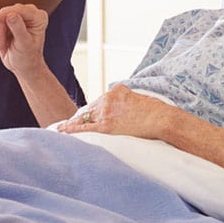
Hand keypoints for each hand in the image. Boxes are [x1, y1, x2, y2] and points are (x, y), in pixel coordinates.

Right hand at [0, 4, 47, 77]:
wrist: (22, 66)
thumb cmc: (27, 57)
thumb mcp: (24, 45)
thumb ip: (18, 29)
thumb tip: (11, 15)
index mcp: (38, 17)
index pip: (19, 10)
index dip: (4, 14)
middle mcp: (29, 13)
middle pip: (6, 12)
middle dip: (0, 29)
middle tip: (0, 45)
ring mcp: (17, 15)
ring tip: (3, 46)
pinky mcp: (6, 20)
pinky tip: (1, 43)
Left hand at [58, 84, 173, 140]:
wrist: (162, 119)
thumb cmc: (157, 112)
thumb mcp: (139, 98)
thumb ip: (127, 101)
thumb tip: (125, 110)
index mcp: (116, 90)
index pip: (99, 102)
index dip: (92, 111)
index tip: (85, 115)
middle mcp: (108, 98)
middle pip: (90, 109)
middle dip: (81, 117)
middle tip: (67, 124)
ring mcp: (106, 111)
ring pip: (85, 117)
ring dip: (73, 123)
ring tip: (61, 128)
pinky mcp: (106, 125)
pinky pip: (85, 127)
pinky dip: (72, 129)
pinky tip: (63, 131)